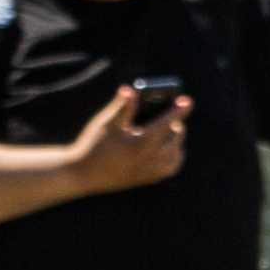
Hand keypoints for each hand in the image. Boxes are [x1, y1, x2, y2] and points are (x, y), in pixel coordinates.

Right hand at [73, 84, 189, 193]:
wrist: (82, 174)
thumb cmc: (93, 146)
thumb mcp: (106, 122)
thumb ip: (122, 106)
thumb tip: (131, 90)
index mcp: (141, 143)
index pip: (166, 123)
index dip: (178, 110)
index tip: (187, 101)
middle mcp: (149, 159)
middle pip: (175, 140)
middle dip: (177, 124)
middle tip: (173, 115)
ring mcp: (148, 172)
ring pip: (176, 156)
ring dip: (178, 142)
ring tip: (172, 132)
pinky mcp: (145, 180)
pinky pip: (169, 170)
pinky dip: (174, 158)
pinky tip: (169, 150)